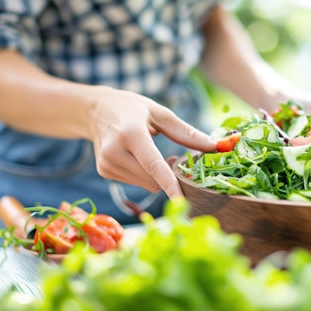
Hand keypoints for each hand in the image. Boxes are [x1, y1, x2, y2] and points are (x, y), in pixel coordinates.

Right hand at [87, 87, 216, 197]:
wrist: (94, 110)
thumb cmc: (132, 108)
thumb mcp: (159, 113)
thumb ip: (187, 133)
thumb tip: (216, 147)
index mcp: (131, 133)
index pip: (154, 166)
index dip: (170, 185)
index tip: (182, 202)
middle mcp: (115, 151)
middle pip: (154, 179)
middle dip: (169, 175)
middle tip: (173, 157)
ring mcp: (107, 164)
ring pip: (146, 184)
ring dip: (156, 176)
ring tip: (151, 154)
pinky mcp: (104, 172)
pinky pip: (136, 183)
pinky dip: (144, 175)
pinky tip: (138, 158)